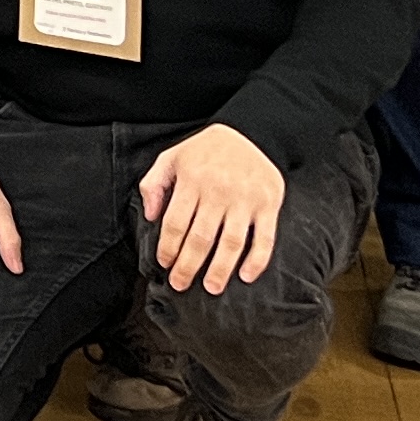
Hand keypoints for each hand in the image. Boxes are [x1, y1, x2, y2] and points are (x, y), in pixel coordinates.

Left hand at [137, 123, 287, 292]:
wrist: (251, 132)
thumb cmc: (205, 150)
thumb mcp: (172, 157)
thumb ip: (154, 184)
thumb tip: (151, 217)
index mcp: (192, 180)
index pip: (175, 223)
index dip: (168, 247)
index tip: (164, 264)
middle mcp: (218, 191)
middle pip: (200, 238)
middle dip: (188, 266)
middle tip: (180, 284)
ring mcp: (245, 200)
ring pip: (231, 243)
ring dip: (220, 269)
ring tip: (211, 288)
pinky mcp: (268, 205)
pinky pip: (264, 238)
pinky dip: (257, 260)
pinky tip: (246, 276)